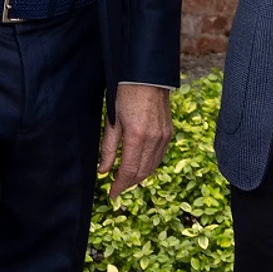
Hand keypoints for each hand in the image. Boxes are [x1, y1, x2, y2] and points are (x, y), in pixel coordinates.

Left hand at [98, 83, 173, 198]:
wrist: (148, 78)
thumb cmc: (126, 95)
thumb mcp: (112, 122)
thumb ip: (108, 148)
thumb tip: (103, 170)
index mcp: (137, 138)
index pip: (129, 171)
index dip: (119, 186)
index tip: (112, 194)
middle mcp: (154, 140)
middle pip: (142, 172)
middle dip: (129, 184)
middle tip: (117, 189)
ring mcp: (164, 137)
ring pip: (153, 166)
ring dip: (140, 176)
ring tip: (127, 179)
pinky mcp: (168, 133)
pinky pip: (160, 156)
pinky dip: (150, 165)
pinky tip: (140, 165)